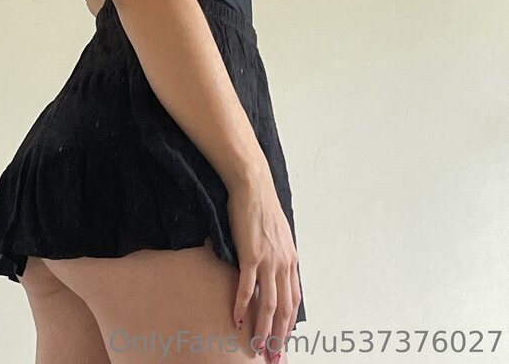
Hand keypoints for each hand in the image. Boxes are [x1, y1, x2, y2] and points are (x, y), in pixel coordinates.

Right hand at [227, 168, 300, 361]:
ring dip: (263, 330)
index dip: (289, 325)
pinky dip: (243, 306)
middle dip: (279, 337)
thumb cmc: (261, 207)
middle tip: (272, 357)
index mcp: (291, 260)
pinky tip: (237, 320)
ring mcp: (268, 260)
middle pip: (284, 310)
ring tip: (256, 348)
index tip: (283, 342)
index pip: (294, 301)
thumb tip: (275, 272)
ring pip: (269, 304)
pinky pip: (248, 287)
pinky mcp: (250, 255)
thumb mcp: (279, 235)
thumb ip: (279, 256)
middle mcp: (284, 264)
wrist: (253, 186)